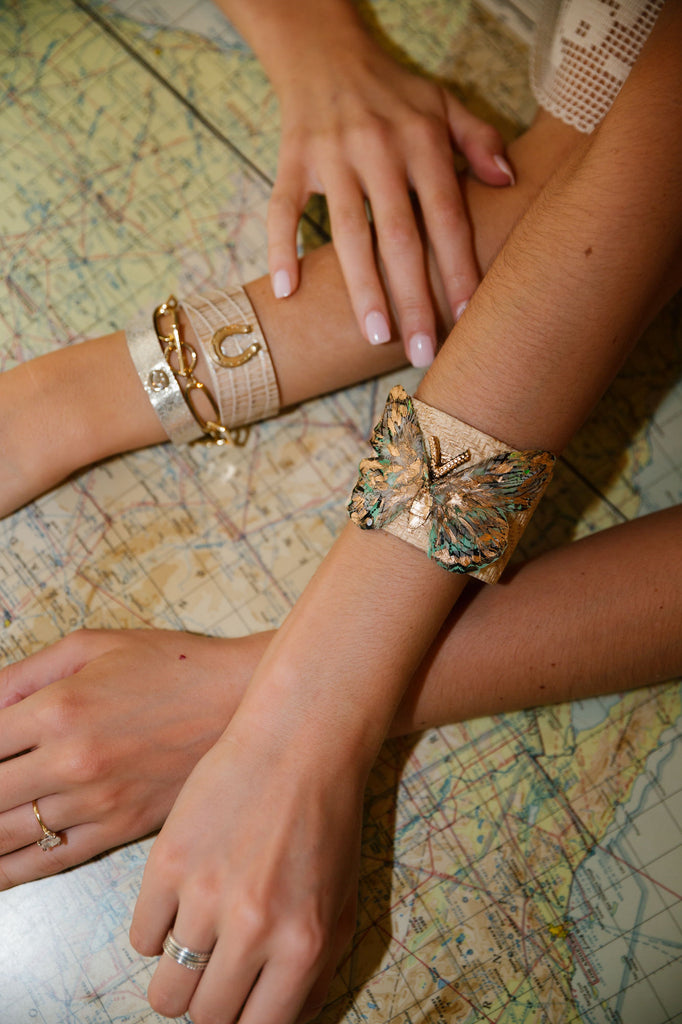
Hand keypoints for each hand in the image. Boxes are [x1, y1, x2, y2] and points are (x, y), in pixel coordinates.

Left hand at [0, 628, 263, 888]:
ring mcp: (94, 802)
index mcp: (58, 708)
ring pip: (4, 835)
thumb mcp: (92, 644)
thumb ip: (21, 674)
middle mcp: (69, 761)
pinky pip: (47, 862)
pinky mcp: (117, 830)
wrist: (239, 700)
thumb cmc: (169, 664)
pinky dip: (5, 873)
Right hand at [130, 701, 361, 1023]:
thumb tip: (276, 1019)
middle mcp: (255, 929)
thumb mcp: (343, 902)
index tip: (235, 1005)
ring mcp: (206, 895)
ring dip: (176, 976)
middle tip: (212, 974)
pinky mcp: (169, 862)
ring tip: (191, 946)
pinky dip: (155, 932)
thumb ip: (314, 972)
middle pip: (205, 1017)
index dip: (241, 1022)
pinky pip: (141, 937)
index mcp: (304, 945)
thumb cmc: (328, 820)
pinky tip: (177, 905)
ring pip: (166, 989)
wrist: (299, 741)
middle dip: (207, 1003)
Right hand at [268, 37, 512, 364]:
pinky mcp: (292, 162)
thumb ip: (480, 141)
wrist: (324, 51)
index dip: (457, 268)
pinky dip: (282, 248)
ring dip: (362, 288)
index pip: (446, 216)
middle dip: (413, 298)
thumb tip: (510, 181)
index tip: (465, 317)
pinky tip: (288, 291)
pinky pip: (282, 210)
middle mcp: (378, 150)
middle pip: (399, 236)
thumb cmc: (393, 89)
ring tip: (375, 337)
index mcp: (422, 140)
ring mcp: (331, 158)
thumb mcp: (444, 102)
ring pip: (349, 233)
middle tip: (423, 351)